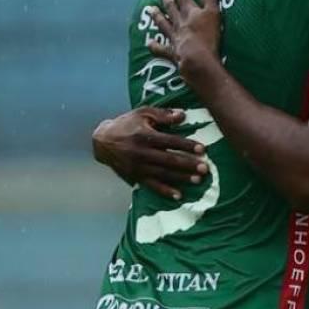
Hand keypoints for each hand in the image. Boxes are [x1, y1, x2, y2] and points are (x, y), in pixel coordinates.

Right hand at [91, 107, 208, 200]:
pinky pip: (152, 185)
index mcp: (145, 136)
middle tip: (205, 168)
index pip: (170, 141)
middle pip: (169, 159)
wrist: (102, 142)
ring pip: (163, 174)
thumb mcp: (142, 113)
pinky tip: (178, 195)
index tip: (202, 149)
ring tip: (198, 180)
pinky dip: (165, 191)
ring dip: (181, 178)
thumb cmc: (126, 124)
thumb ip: (163, 115)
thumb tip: (183, 115)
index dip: (186, 145)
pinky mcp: (136, 176)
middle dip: (188, 164)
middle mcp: (141, 153)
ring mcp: (138, 166)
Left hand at [147, 0, 222, 83]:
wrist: (197, 59)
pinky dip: (154, 46)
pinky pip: (161, 48)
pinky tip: (149, 42)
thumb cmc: (208, 37)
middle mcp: (179, 22)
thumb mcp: (214, 14)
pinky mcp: (172, 51)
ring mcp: (174, 37)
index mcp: (190, 12)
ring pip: (163, 24)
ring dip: (157, 16)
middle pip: (171, 8)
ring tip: (151, 9)